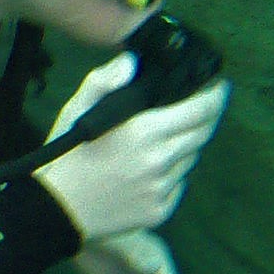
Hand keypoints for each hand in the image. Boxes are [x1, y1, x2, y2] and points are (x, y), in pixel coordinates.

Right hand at [35, 78, 229, 243]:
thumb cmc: (66, 156)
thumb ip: (105, 79)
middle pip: (203, 134)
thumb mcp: (77, 109)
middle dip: (207, 117)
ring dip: (185, 146)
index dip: (216, 96)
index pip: (201, 110)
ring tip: (163, 141)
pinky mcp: (160, 210)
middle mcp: (160, 160)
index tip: (219, 87)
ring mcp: (162, 188)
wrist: (55, 211)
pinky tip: (148, 172)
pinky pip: (177, 185)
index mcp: (145, 131)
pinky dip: (171, 174)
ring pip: (190, 159)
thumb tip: (132, 62)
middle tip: (203, 107)